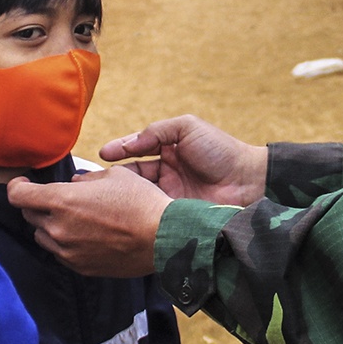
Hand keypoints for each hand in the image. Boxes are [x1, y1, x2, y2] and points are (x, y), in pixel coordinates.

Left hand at [8, 165, 169, 277]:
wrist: (163, 238)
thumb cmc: (141, 202)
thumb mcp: (114, 176)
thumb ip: (84, 179)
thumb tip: (73, 183)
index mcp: (62, 201)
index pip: (18, 195)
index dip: (16, 186)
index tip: (22, 183)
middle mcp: (58, 228)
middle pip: (29, 215)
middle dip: (38, 204)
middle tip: (56, 198)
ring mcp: (68, 251)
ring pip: (43, 236)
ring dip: (51, 225)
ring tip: (74, 218)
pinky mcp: (80, 267)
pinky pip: (60, 253)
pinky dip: (65, 243)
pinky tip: (86, 235)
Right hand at [99, 115, 267, 206]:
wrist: (249, 181)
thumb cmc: (221, 150)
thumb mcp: (187, 128)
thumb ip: (156, 131)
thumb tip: (129, 144)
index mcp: (167, 151)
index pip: (135, 152)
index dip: (118, 152)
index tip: (102, 154)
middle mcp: (165, 174)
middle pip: (131, 175)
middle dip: (112, 177)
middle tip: (93, 179)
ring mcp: (168, 196)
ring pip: (137, 195)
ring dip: (121, 194)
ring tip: (103, 194)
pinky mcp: (173, 216)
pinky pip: (150, 213)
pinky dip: (137, 211)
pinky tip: (123, 210)